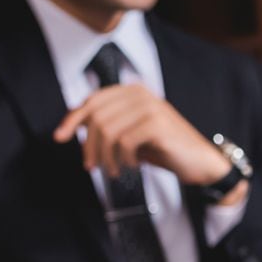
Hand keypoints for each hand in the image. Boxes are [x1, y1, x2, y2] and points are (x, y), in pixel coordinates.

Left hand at [53, 84, 232, 187]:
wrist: (201, 163)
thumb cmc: (166, 150)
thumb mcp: (133, 134)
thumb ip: (109, 125)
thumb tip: (73, 126)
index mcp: (133, 91)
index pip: (93, 101)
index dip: (72, 119)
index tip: (60, 137)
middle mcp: (140, 94)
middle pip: (97, 117)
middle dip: (89, 146)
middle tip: (92, 167)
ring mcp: (150, 107)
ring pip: (107, 130)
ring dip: (105, 156)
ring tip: (113, 171)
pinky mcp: (157, 124)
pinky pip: (124, 142)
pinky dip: (123, 159)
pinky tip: (131, 167)